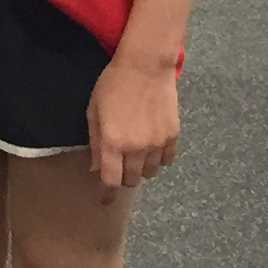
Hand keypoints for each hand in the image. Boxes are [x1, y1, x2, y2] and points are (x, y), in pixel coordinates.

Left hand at [84, 55, 178, 193]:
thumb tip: (96, 169)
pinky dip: (158, 160)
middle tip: (118, 165)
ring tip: (135, 154)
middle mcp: (137, 148)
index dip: (107, 194)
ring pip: (150, 173)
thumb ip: (96, 143)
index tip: (104, 201)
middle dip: (122, 177)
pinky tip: (151, 148)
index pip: (111, 180)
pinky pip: (167, 161)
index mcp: (114, 143)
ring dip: (141, 169)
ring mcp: (158, 143)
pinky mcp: (173, 136)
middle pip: (131, 180)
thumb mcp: (94, 111)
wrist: (146, 66)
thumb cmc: (112, 85)